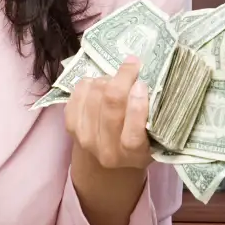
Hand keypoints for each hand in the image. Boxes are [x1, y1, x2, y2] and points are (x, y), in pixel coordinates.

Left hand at [65, 55, 151, 169]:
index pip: (133, 134)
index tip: (141, 84)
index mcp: (133, 155)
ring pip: (95, 94)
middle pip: (111, 104)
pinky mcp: (71, 126)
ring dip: (107, 80)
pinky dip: (89, 83)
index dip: (137, 104)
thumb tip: (144, 79)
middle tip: (132, 66)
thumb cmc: (138, 142)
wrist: (104, 158)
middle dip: (123, 78)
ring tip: (116, 80)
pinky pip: (78, 93)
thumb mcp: (153, 136)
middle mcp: (107, 150)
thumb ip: (152, 114)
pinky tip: (97, 84)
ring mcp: (85, 138)